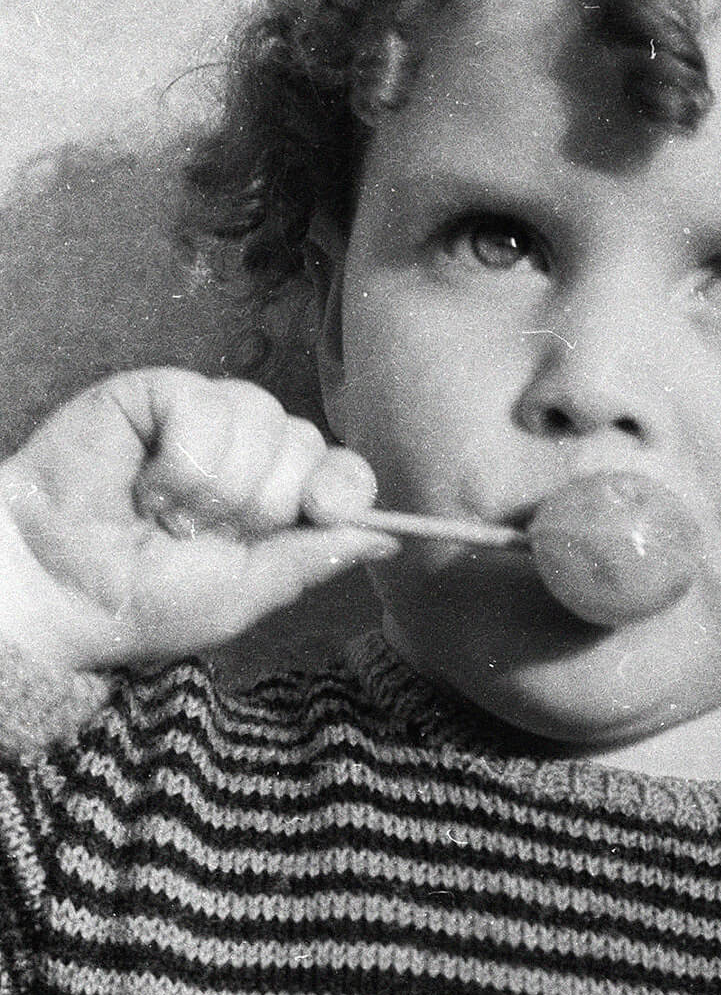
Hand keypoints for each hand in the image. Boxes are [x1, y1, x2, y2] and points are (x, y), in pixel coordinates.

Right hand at [0, 369, 399, 670]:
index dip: (341, 486)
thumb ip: (311, 560)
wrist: (57, 588)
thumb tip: (390, 539)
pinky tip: (143, 482)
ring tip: (163, 511)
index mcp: (278, 503)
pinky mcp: (157, 392)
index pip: (343, 472)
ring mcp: (204, 418)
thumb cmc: (142, 601)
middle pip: (306, 442)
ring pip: (262, 419)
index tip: (320, 511)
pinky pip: (206, 402)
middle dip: (258, 502)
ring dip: (214, 484)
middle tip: (198, 533)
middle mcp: (249, 455)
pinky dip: (182, 457)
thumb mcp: (241, 594)